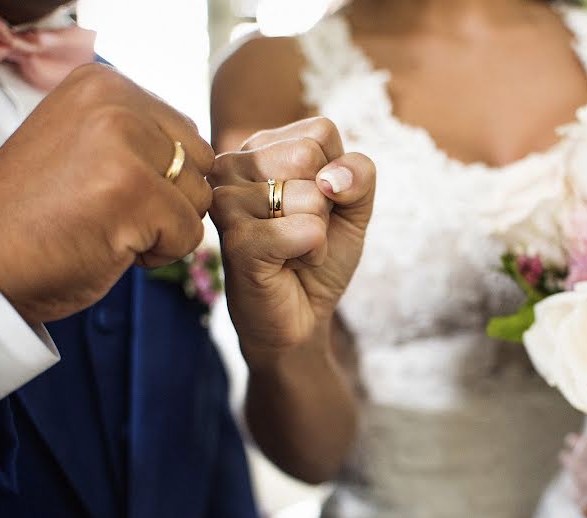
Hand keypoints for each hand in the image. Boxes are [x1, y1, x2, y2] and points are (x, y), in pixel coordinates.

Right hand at [0, 63, 214, 322]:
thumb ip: (142, 136)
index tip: (104, 187)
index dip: (159, 178)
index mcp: (105, 83)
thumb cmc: (39, 212)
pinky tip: (110, 245)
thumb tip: (208, 157)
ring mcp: (125, 144)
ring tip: (106, 226)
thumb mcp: (90, 145)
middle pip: (198, 164)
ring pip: (198, 199)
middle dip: (169, 200)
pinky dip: (158, 254)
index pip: (185, 134)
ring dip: (163, 228)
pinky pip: (189, 234)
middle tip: (109, 211)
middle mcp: (116, 102)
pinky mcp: (135, 192)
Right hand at [208, 117, 374, 366]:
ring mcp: (227, 201)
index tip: (315, 205)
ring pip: (312, 195)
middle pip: (311, 155)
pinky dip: (313, 253)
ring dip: (318, 233)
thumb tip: (333, 180)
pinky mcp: (235, 239)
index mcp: (258, 147)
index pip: (320, 130)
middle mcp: (232, 165)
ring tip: (290, 248)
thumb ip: (359, 175)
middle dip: (326, 203)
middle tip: (301, 230)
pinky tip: (286, 264)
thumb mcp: (353, 207)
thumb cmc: (319, 255)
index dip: (336, 175)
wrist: (299, 317)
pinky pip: (308, 230)